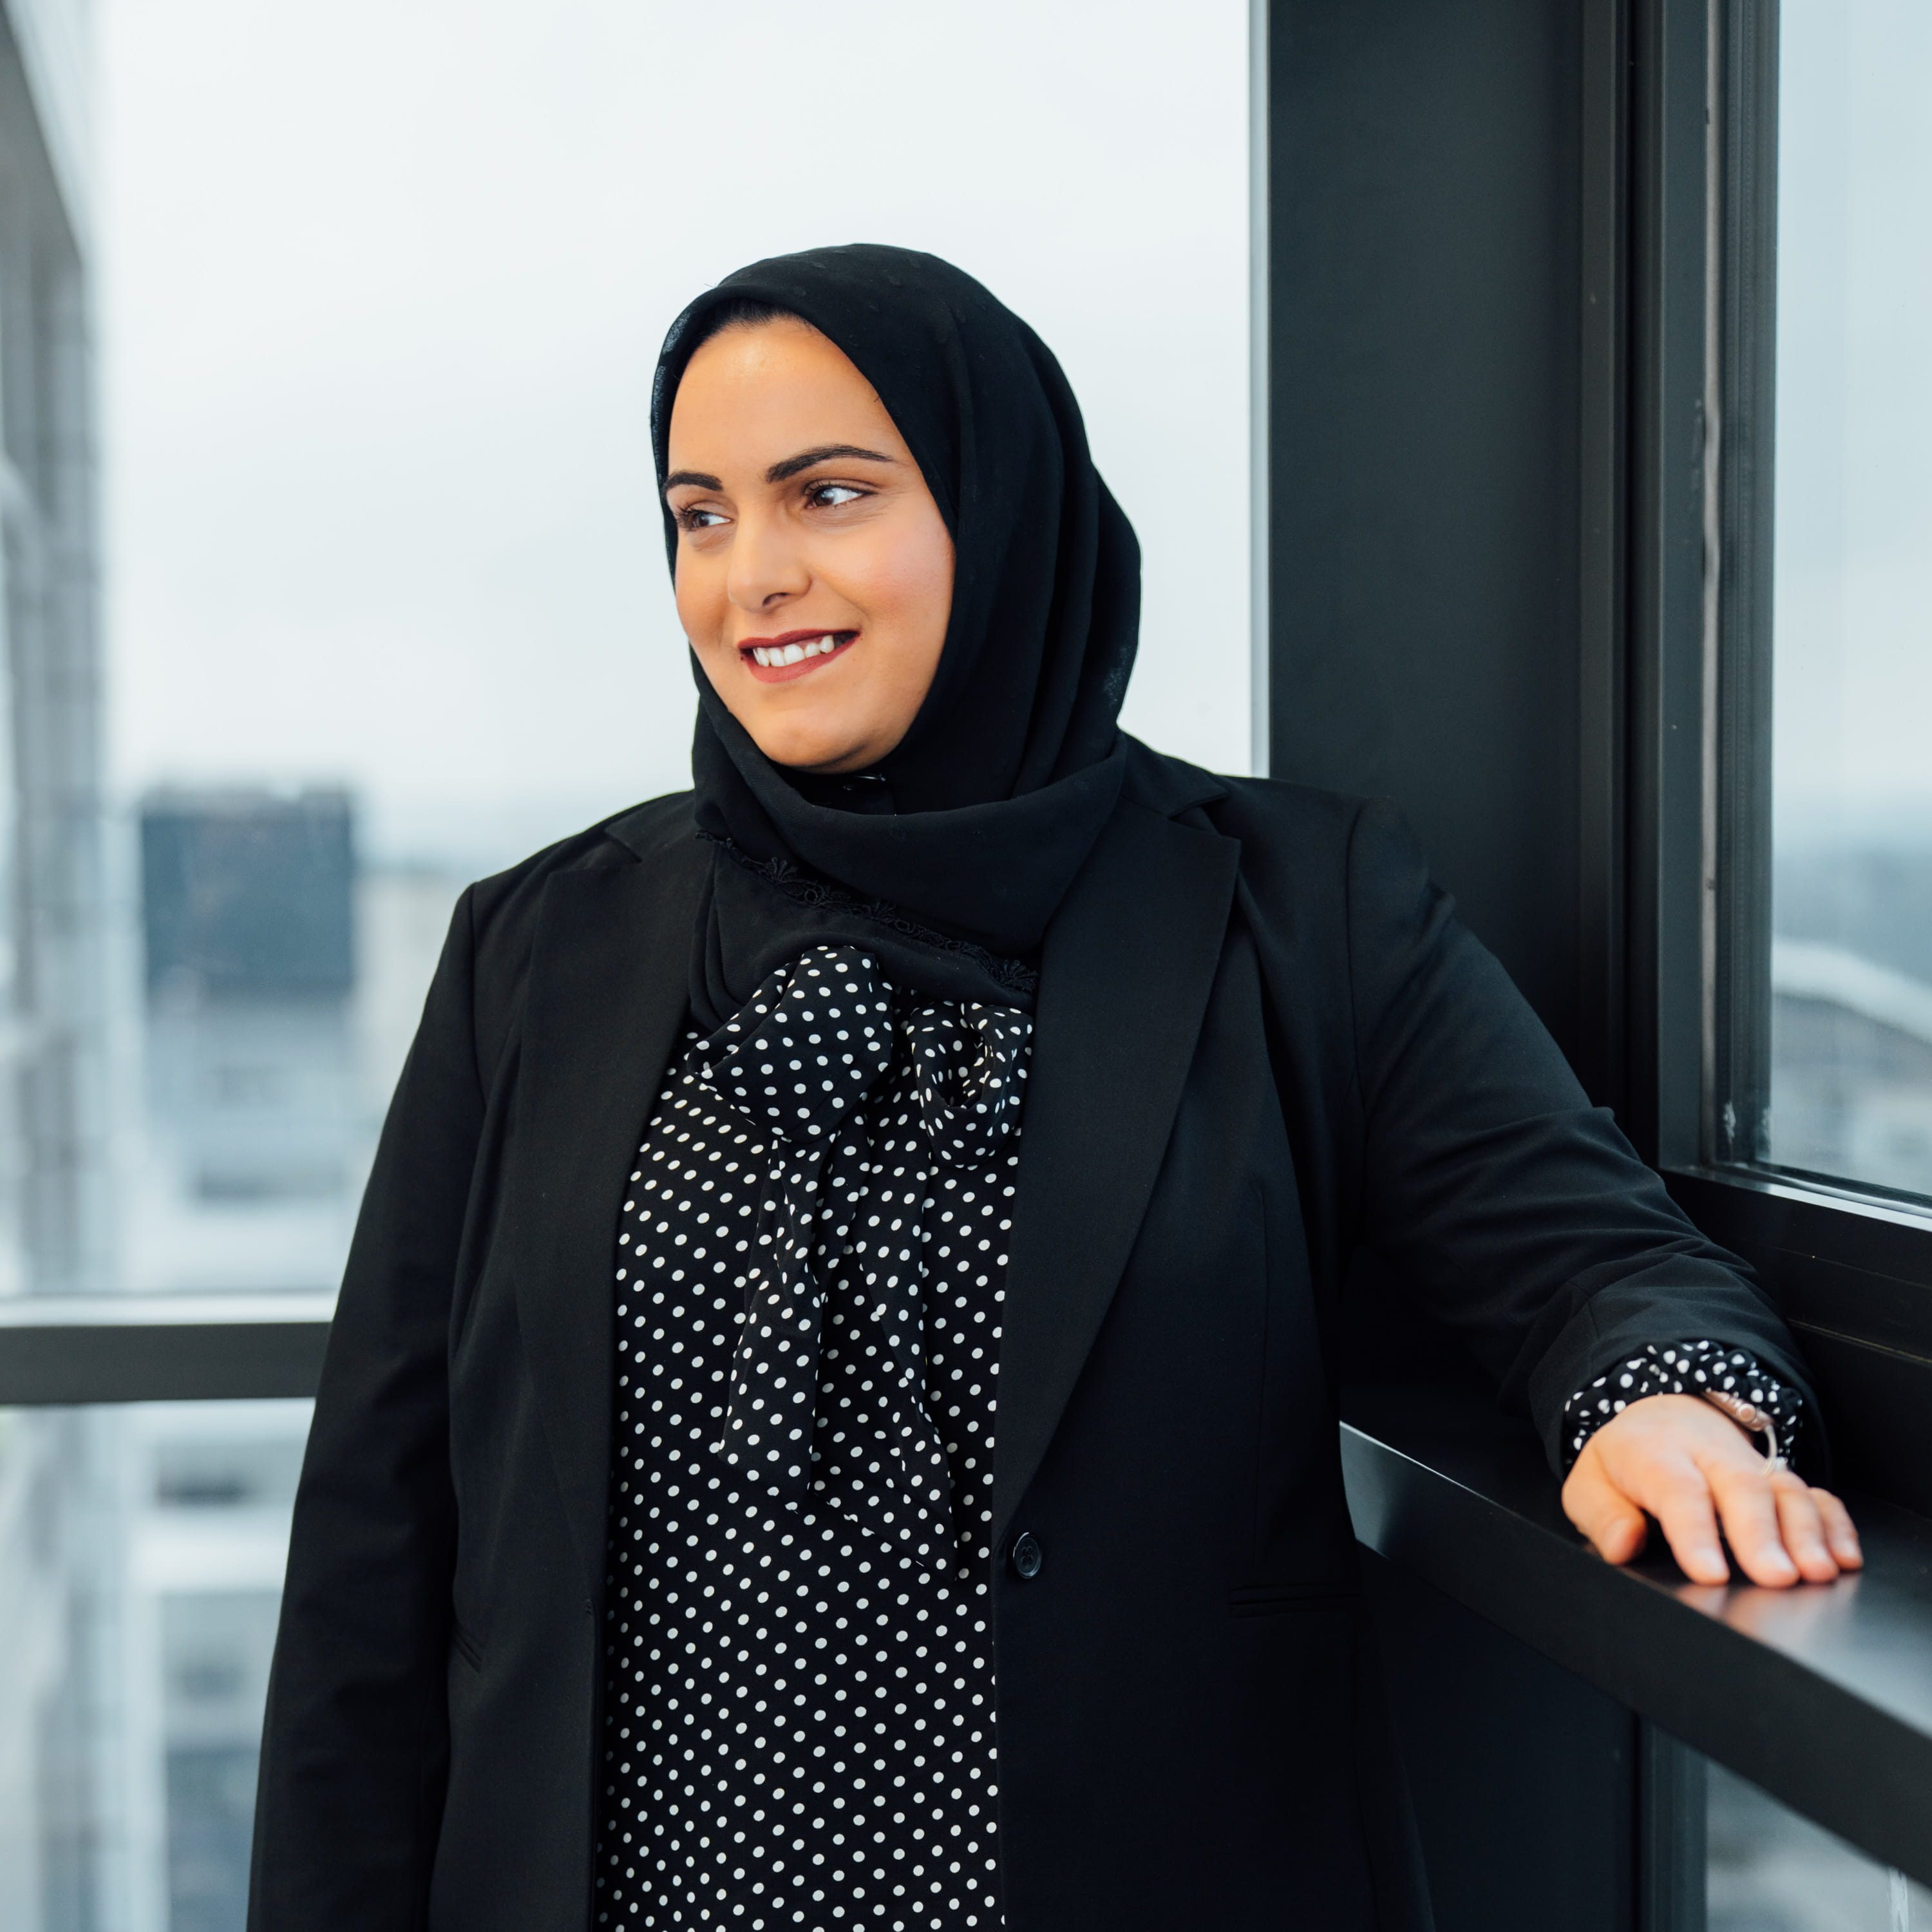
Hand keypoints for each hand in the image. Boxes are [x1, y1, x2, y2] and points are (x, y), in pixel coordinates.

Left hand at [1561, 1393, 1861, 1585]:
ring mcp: (1752, 1464)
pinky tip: (1844, 1557)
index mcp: (1655, 1454)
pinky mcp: (1781, 1476)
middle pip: (1742, 1486)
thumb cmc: (1625, 1461)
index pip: (1677, 1490)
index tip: (1710, 1573)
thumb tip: (1623, 1545)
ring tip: (1817, 1572)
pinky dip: (1834, 1523)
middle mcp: (1711, 1455)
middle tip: (1777, 1577)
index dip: (1695, 1532)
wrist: (1662, 1416)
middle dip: (1762, 1533)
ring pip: (1785, 1488)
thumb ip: (1603, 1515)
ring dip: (1806, 1531)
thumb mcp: (1591, 1483)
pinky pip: (1816, 1494)